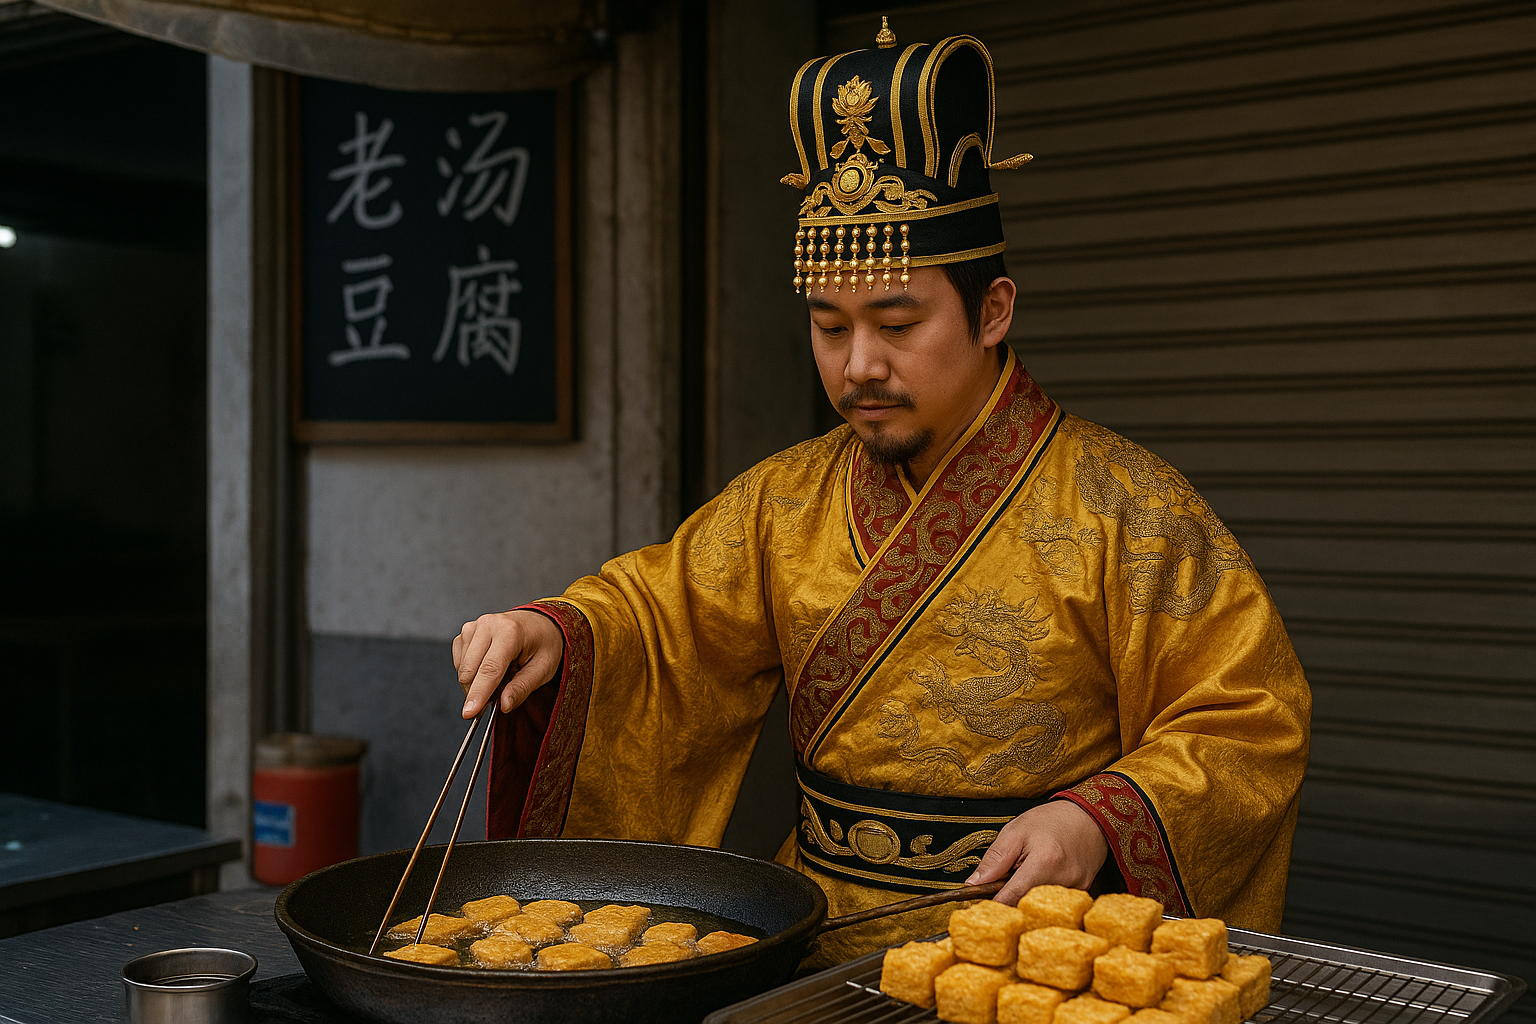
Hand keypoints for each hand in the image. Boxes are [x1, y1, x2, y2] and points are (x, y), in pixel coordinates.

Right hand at [454, 610, 564, 717]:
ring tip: (502, 676)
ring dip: (476, 683)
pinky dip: (471, 673)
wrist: (540, 623)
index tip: (469, 713)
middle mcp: (488, 625)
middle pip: (470, 671)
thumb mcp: (544, 669)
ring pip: (462, 669)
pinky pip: (459, 663)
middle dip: (479, 692)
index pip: (490, 669)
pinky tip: (488, 669)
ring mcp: (474, 627)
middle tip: (500, 695)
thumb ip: (522, 688)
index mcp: (510, 631)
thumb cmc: (543, 644)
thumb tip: (504, 706)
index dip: (479, 693)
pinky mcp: (466, 632)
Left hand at [966, 798, 1108, 904]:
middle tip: (1000, 888)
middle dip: (1010, 901)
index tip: (980, 908)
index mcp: (1044, 862)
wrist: (1090, 816)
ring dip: (1027, 897)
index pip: (1012, 897)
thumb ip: (994, 859)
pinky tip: (1042, 878)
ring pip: (1041, 906)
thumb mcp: (1016, 831)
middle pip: (1026, 905)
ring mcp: (1077, 888)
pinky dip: (1043, 895)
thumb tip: (974, 884)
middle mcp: (1064, 879)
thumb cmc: (1051, 820)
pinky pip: (1056, 903)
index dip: (994, 905)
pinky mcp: (1084, 891)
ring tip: (1025, 875)